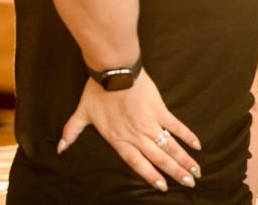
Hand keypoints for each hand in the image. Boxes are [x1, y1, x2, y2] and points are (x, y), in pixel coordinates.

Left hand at [58, 71, 201, 191]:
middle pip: (158, 158)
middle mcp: (136, 135)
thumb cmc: (96, 91)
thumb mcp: (82, 113)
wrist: (112, 70)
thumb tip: (59, 148)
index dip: (151, 175)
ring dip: (184, 160)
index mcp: (119, 138)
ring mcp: (150, 123)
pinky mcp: (160, 110)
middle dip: (175, 172)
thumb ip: (71, 132)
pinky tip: (197, 146)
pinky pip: (176, 126)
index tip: (164, 187)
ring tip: (196, 172)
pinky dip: (187, 136)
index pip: (137, 162)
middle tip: (189, 184)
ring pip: (170, 146)